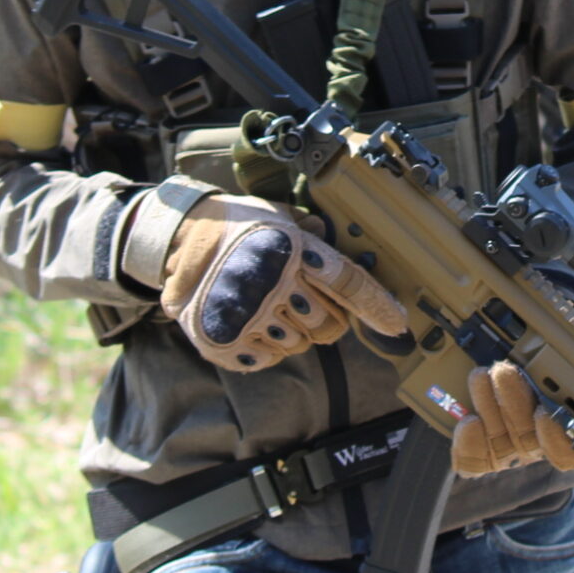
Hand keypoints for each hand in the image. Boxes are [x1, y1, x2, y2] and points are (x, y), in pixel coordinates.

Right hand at [160, 196, 407, 371]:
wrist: (177, 238)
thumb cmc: (234, 223)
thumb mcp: (276, 214)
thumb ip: (310, 231)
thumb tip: (337, 240)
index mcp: (293, 249)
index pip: (349, 283)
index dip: (378, 306)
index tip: (396, 323)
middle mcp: (275, 283)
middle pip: (329, 326)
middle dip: (327, 320)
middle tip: (307, 305)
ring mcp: (250, 314)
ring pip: (300, 346)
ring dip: (294, 333)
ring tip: (272, 309)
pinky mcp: (226, 338)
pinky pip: (268, 358)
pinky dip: (267, 347)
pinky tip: (254, 324)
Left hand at [451, 332, 573, 476]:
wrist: (522, 348)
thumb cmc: (566, 355)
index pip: (571, 452)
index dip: (558, 439)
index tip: (548, 412)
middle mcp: (543, 442)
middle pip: (529, 441)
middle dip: (514, 405)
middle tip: (505, 370)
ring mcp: (512, 446)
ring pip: (500, 442)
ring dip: (489, 407)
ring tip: (481, 374)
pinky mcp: (482, 446)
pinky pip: (474, 460)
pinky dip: (468, 445)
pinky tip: (467, 420)